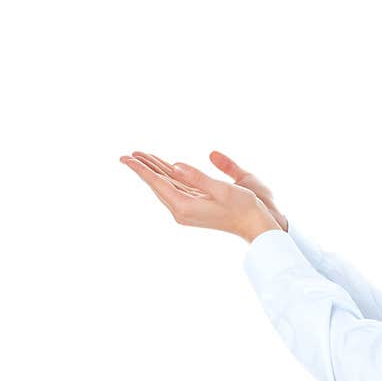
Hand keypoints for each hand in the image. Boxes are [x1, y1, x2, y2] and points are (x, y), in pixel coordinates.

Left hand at [120, 151, 281, 242]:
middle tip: (127, 155)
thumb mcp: (222, 189)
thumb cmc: (243, 207)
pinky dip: (168, 177)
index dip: (142, 169)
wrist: (255, 225)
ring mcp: (187, 211)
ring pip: (166, 186)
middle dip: (144, 169)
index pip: (158, 183)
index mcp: (185, 206)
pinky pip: (176, 190)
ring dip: (155, 171)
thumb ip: (197, 178)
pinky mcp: (193, 209)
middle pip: (158, 185)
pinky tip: (164, 169)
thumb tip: (175, 166)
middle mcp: (182, 210)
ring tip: (141, 157)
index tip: (126, 158)